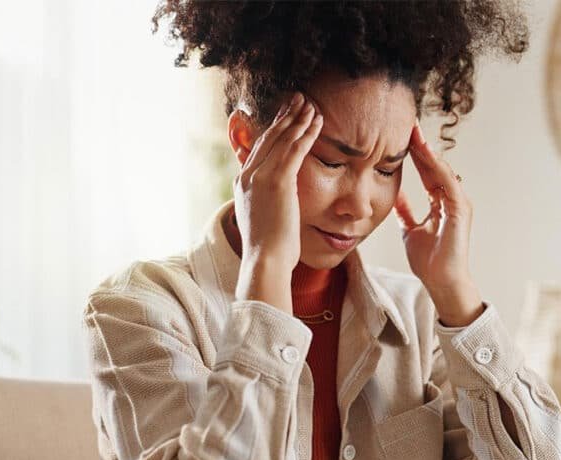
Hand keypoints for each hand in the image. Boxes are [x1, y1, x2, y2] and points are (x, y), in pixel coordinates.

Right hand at [233, 93, 322, 312]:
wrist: (265, 260)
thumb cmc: (268, 249)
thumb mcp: (262, 219)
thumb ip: (265, 203)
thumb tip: (273, 203)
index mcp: (242, 183)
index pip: (259, 148)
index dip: (273, 129)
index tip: (284, 116)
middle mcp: (248, 175)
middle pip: (269, 137)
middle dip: (285, 117)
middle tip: (298, 99)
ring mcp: (261, 177)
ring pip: (282, 139)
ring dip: (298, 119)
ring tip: (310, 103)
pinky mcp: (278, 181)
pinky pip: (295, 149)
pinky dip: (306, 132)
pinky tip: (317, 120)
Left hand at [395, 123, 483, 326]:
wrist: (441, 282)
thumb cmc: (429, 261)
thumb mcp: (409, 229)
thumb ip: (404, 210)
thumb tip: (392, 193)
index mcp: (440, 202)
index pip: (426, 171)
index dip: (414, 153)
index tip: (399, 134)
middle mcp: (452, 199)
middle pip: (434, 165)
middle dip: (420, 145)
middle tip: (407, 122)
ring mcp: (458, 203)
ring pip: (441, 170)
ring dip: (427, 150)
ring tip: (414, 131)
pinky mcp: (460, 209)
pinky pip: (447, 182)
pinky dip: (436, 167)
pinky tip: (424, 153)